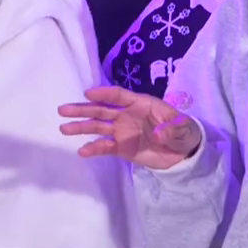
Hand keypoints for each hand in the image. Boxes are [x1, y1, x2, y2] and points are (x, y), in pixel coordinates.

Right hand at [58, 86, 201, 170]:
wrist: (184, 154)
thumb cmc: (183, 132)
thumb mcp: (183, 127)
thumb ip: (172, 128)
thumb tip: (161, 133)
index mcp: (140, 104)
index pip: (119, 96)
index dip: (104, 94)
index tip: (88, 94)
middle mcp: (126, 115)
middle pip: (101, 110)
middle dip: (82, 109)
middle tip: (63, 110)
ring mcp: (122, 131)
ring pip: (98, 127)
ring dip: (81, 127)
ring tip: (64, 128)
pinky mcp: (121, 148)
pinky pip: (105, 147)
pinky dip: (93, 149)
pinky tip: (82, 151)